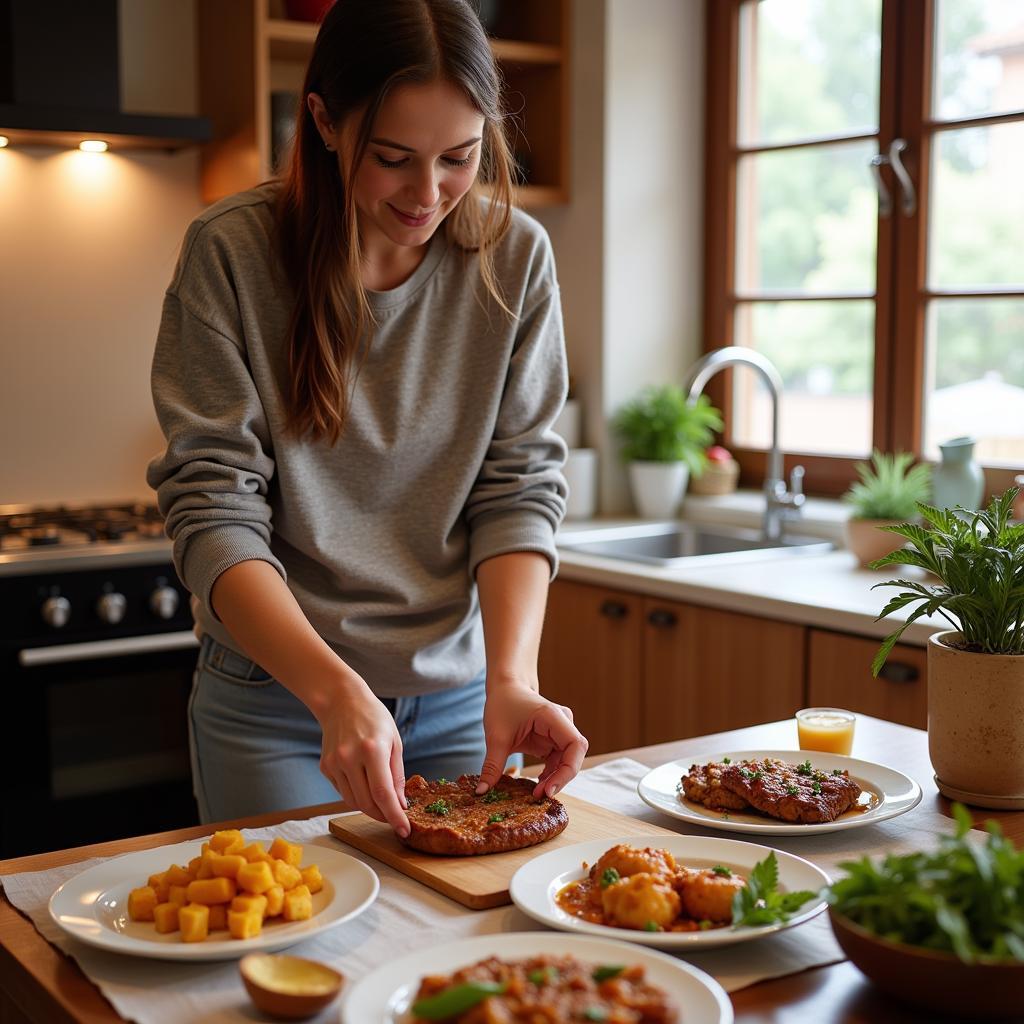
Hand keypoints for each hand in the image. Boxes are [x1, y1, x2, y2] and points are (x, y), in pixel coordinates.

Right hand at [315, 679, 409, 836]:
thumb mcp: (395, 742)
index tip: (404, 830)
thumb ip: (397, 776)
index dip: (394, 816)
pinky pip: (343, 791)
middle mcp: (350, 758)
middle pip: (367, 802)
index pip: (383, 793)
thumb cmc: (374, 718)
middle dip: (383, 815)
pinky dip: (356, 794)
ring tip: (381, 802)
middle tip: (394, 817)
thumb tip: (399, 805)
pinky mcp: (325, 767)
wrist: (342, 701)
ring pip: (353, 801)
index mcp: (372, 750)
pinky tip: (364, 783)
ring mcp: (334, 763)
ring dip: (369, 807)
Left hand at [477, 682, 588, 798]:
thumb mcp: (495, 736)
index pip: (575, 745)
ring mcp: (560, 732)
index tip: (549, 789)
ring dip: (555, 779)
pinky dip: (550, 775)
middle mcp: (563, 724)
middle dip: (561, 778)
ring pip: (567, 761)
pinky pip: (558, 761)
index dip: (567, 770)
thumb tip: (481, 792)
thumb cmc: (502, 704)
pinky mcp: (554, 740)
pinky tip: (538, 784)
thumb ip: (492, 765)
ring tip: (536, 793)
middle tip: (540, 795)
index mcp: (553, 717)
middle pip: (574, 756)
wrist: (505, 687)